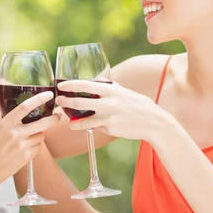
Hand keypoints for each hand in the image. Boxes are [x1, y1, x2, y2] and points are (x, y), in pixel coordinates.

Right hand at [0, 91, 60, 187]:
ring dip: (38, 135)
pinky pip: (38, 147)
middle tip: (58, 116)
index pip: (25, 107)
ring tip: (27, 139)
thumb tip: (3, 103)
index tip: (49, 95)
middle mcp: (15, 133)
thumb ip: (0, 115)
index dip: (39, 99)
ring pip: (41, 136)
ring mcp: (22, 145)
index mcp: (6, 124)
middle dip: (53, 119)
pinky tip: (25, 149)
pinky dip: (35, 147)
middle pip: (42, 123)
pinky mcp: (26, 156)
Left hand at [56, 81, 176, 144]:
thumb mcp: (127, 93)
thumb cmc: (140, 106)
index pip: (87, 85)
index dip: (72, 84)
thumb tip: (99, 83)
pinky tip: (81, 127)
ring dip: (73, 119)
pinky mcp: (111, 128)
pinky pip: (97, 127)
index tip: (61, 85)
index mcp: (112, 90)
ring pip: (85, 119)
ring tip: (67, 120)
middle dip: (66, 101)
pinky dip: (90, 127)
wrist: (155, 123)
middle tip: (58, 101)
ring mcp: (109, 116)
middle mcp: (109, 102)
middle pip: (81, 101)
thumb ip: (113, 88)